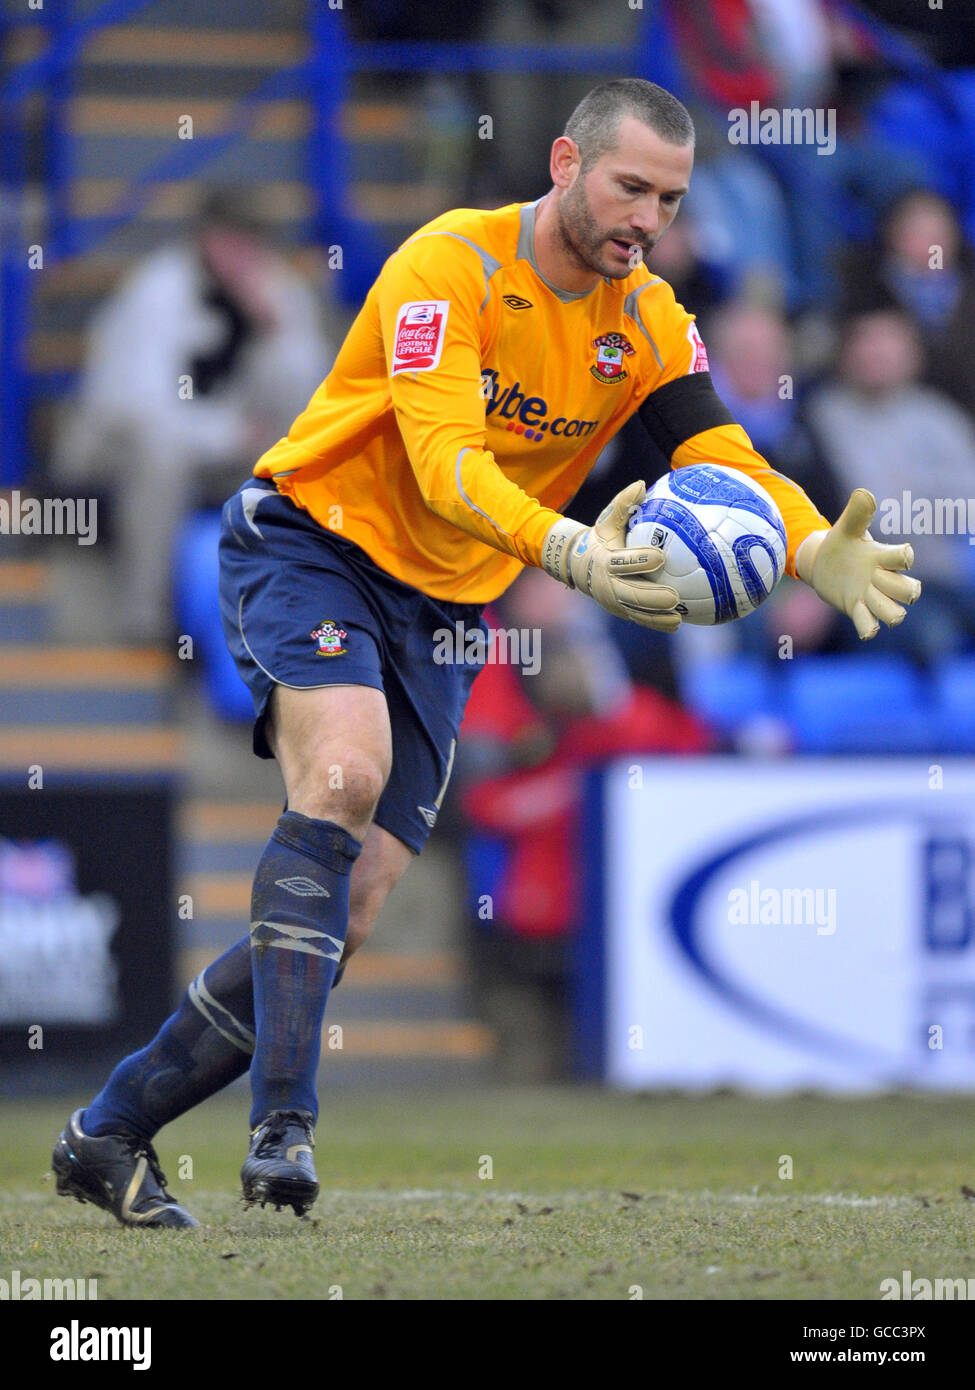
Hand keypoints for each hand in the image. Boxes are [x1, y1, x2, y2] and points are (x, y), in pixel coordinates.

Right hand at [540, 481, 681, 631]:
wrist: (578, 566)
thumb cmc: (601, 538)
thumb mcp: (607, 520)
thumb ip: (623, 504)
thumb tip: (641, 485)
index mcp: (605, 560)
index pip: (622, 562)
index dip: (640, 560)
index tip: (661, 557)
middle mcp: (608, 585)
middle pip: (631, 594)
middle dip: (652, 597)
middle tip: (674, 596)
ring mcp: (614, 601)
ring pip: (636, 612)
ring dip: (657, 616)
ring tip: (677, 616)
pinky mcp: (621, 611)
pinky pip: (640, 620)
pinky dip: (657, 623)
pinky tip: (676, 623)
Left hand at [795, 488, 921, 639]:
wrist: (822, 563)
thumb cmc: (842, 544)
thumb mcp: (846, 528)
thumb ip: (856, 513)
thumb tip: (864, 493)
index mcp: (881, 557)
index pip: (903, 558)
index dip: (904, 558)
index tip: (902, 555)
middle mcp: (880, 579)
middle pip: (907, 590)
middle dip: (905, 591)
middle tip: (885, 583)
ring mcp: (869, 596)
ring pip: (893, 613)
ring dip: (890, 614)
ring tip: (874, 604)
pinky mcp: (856, 609)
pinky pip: (868, 625)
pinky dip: (869, 628)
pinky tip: (866, 628)